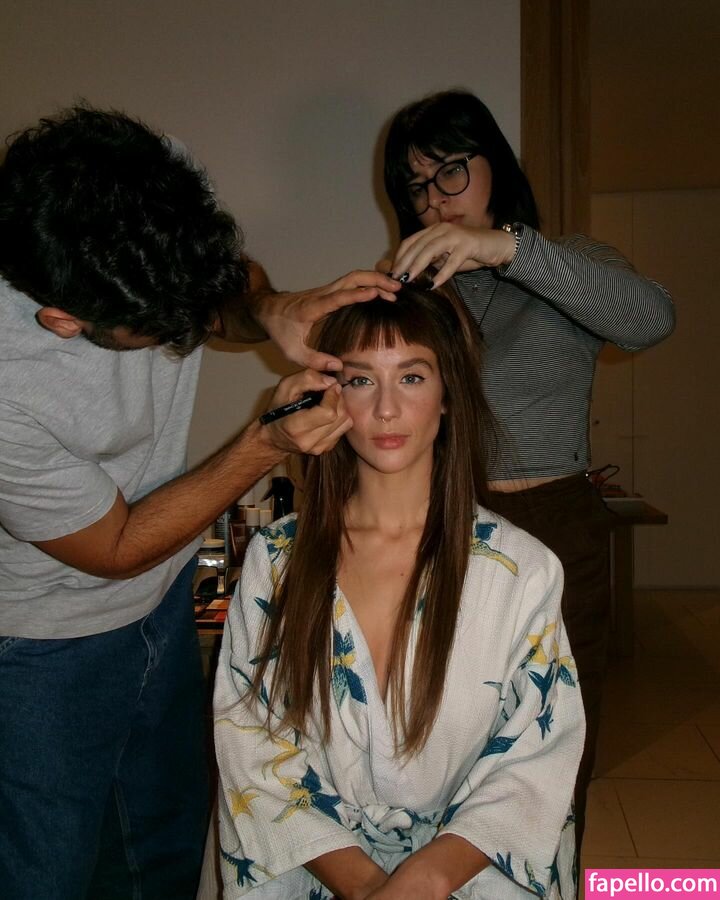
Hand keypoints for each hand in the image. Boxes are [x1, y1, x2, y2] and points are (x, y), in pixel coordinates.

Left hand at [255, 270, 399, 370]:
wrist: (268, 310)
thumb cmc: (280, 330)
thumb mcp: (292, 352)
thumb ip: (315, 361)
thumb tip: (338, 367)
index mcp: (312, 308)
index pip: (337, 297)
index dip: (356, 294)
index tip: (375, 293)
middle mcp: (322, 294)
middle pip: (351, 278)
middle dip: (375, 280)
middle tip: (396, 288)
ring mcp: (326, 290)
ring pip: (354, 277)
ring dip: (375, 280)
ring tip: (395, 290)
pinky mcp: (330, 291)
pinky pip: (352, 282)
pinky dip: (369, 282)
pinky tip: (381, 290)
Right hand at [260, 369, 351, 455]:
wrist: (275, 436)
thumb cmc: (278, 410)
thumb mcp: (285, 388)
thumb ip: (307, 379)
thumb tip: (330, 381)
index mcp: (296, 427)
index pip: (328, 413)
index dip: (333, 396)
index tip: (331, 385)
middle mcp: (309, 441)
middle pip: (339, 416)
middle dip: (338, 399)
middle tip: (329, 390)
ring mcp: (319, 447)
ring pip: (345, 422)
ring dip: (341, 407)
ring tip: (329, 400)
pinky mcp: (326, 448)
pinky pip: (344, 429)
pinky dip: (340, 417)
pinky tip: (328, 411)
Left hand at [388, 223, 515, 287]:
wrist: (497, 245)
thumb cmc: (469, 252)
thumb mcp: (445, 256)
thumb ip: (431, 261)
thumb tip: (411, 274)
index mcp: (434, 230)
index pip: (410, 241)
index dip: (399, 256)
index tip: (392, 272)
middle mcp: (442, 229)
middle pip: (417, 246)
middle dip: (404, 263)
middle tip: (396, 278)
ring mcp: (455, 236)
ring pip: (430, 250)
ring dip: (418, 265)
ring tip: (409, 280)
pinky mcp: (468, 245)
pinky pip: (452, 261)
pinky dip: (442, 273)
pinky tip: (434, 285)